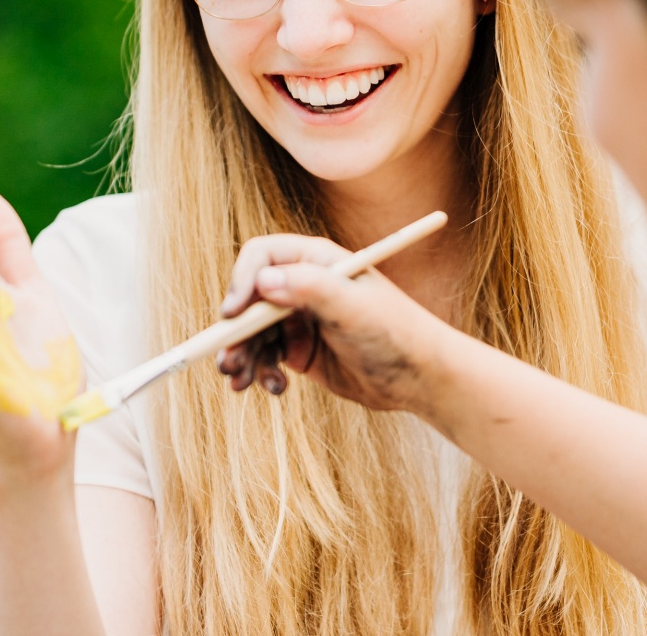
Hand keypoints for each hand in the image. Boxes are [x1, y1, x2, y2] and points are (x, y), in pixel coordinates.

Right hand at [215, 234, 455, 413]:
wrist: (420, 377)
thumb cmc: (394, 332)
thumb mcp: (353, 307)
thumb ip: (311, 289)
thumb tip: (264, 281)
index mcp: (316, 261)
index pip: (262, 257)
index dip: (242, 282)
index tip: (233, 315)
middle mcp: (303, 285)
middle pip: (249, 300)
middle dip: (234, 331)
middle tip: (227, 362)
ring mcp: (299, 319)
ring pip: (252, 333)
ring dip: (242, 356)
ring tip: (242, 384)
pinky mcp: (300, 350)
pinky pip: (266, 357)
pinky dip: (261, 372)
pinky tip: (276, 388)